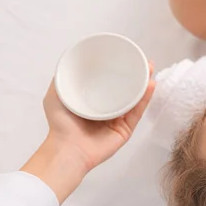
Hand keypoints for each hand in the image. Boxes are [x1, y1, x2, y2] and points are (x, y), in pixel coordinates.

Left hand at [22, 64, 155, 202]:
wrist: (68, 149)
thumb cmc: (60, 125)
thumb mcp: (55, 95)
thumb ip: (62, 80)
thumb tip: (69, 61)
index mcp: (93, 101)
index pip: (108, 83)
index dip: (118, 69)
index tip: (125, 56)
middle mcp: (107, 109)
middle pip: (126, 89)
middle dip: (136, 75)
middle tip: (143, 62)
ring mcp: (118, 120)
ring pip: (134, 99)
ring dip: (144, 84)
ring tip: (150, 70)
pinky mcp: (126, 129)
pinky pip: (137, 112)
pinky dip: (145, 99)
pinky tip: (150, 86)